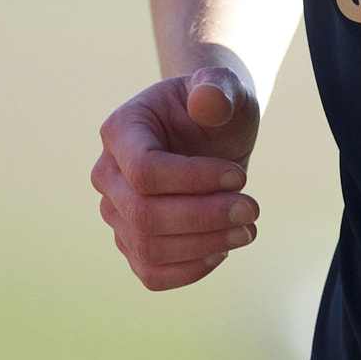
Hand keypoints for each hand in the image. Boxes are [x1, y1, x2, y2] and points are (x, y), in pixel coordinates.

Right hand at [92, 67, 260, 290]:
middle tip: (253, 209)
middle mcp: (107, 174)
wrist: (211, 132)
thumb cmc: (216, 106)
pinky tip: (223, 250)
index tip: (241, 177)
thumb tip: (207, 100)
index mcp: (121, 130)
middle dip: (205, 218)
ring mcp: (116, 212)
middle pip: (144, 216)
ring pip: (147, 249)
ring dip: (203, 246)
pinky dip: (189, 271)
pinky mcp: (132, 242)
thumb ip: (217, 86)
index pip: (145, 171)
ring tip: (247, 230)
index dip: (195, 181)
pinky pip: (150, 273)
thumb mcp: (224, 87)